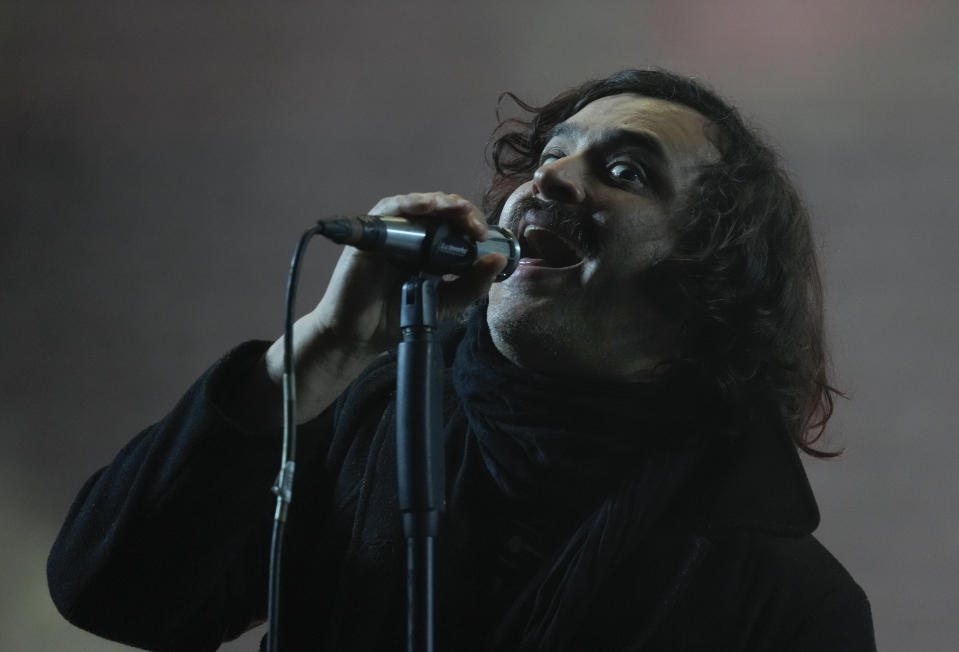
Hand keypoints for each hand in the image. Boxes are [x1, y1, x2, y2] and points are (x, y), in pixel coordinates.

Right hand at [259, 192, 506, 422]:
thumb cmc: (399, 317)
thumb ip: (472, 284)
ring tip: (457, 209)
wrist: (361, 336)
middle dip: (462, 211)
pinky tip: (426, 206)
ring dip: (440, 202)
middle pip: (441, 210)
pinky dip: (409, 203)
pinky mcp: (372, 233)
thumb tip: (497, 259)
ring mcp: (392, 232)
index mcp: (432, 249)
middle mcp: (413, 236)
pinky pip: (390, 209)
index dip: (472, 223)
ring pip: (418, 204)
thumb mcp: (446, 303)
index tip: (484, 235)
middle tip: (475, 226)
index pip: (456, 224)